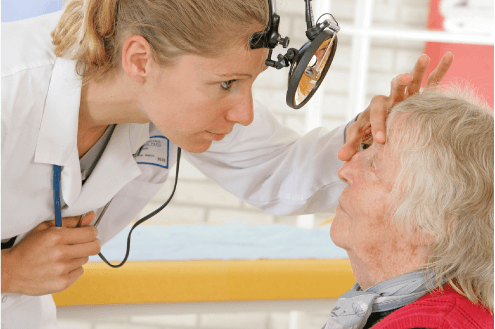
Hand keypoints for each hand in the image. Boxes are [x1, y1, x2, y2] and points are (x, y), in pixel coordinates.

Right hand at [1, 212, 100, 295]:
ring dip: (78, 256)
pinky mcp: (63, 283)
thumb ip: (70, 221)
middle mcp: (61, 254)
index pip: (91, 233)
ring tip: (63, 256)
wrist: (11, 271)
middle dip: (91, 243)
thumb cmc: (28, 248)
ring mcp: (62, 270)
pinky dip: (73, 268)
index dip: (90, 231)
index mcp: (57, 237)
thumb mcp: (45, 228)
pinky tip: (61, 267)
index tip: (86, 233)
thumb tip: (90, 216)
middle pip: (95, 247)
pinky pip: (80, 271)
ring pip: (86, 258)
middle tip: (81, 244)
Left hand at [338, 52, 453, 160]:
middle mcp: (393, 97)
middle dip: (400, 83)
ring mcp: (408, 95)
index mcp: (377, 107)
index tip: (380, 140)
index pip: (377, 114)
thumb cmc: (370, 128)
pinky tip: (449, 57)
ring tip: (424, 58)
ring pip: (413, 80)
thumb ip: (351, 145)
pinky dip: (440, 70)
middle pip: (394, 87)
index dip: (378, 126)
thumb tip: (340, 157)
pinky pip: (432, 82)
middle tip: (405, 78)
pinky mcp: (421, 96)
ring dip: (418, 69)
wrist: (381, 121)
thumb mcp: (359, 136)